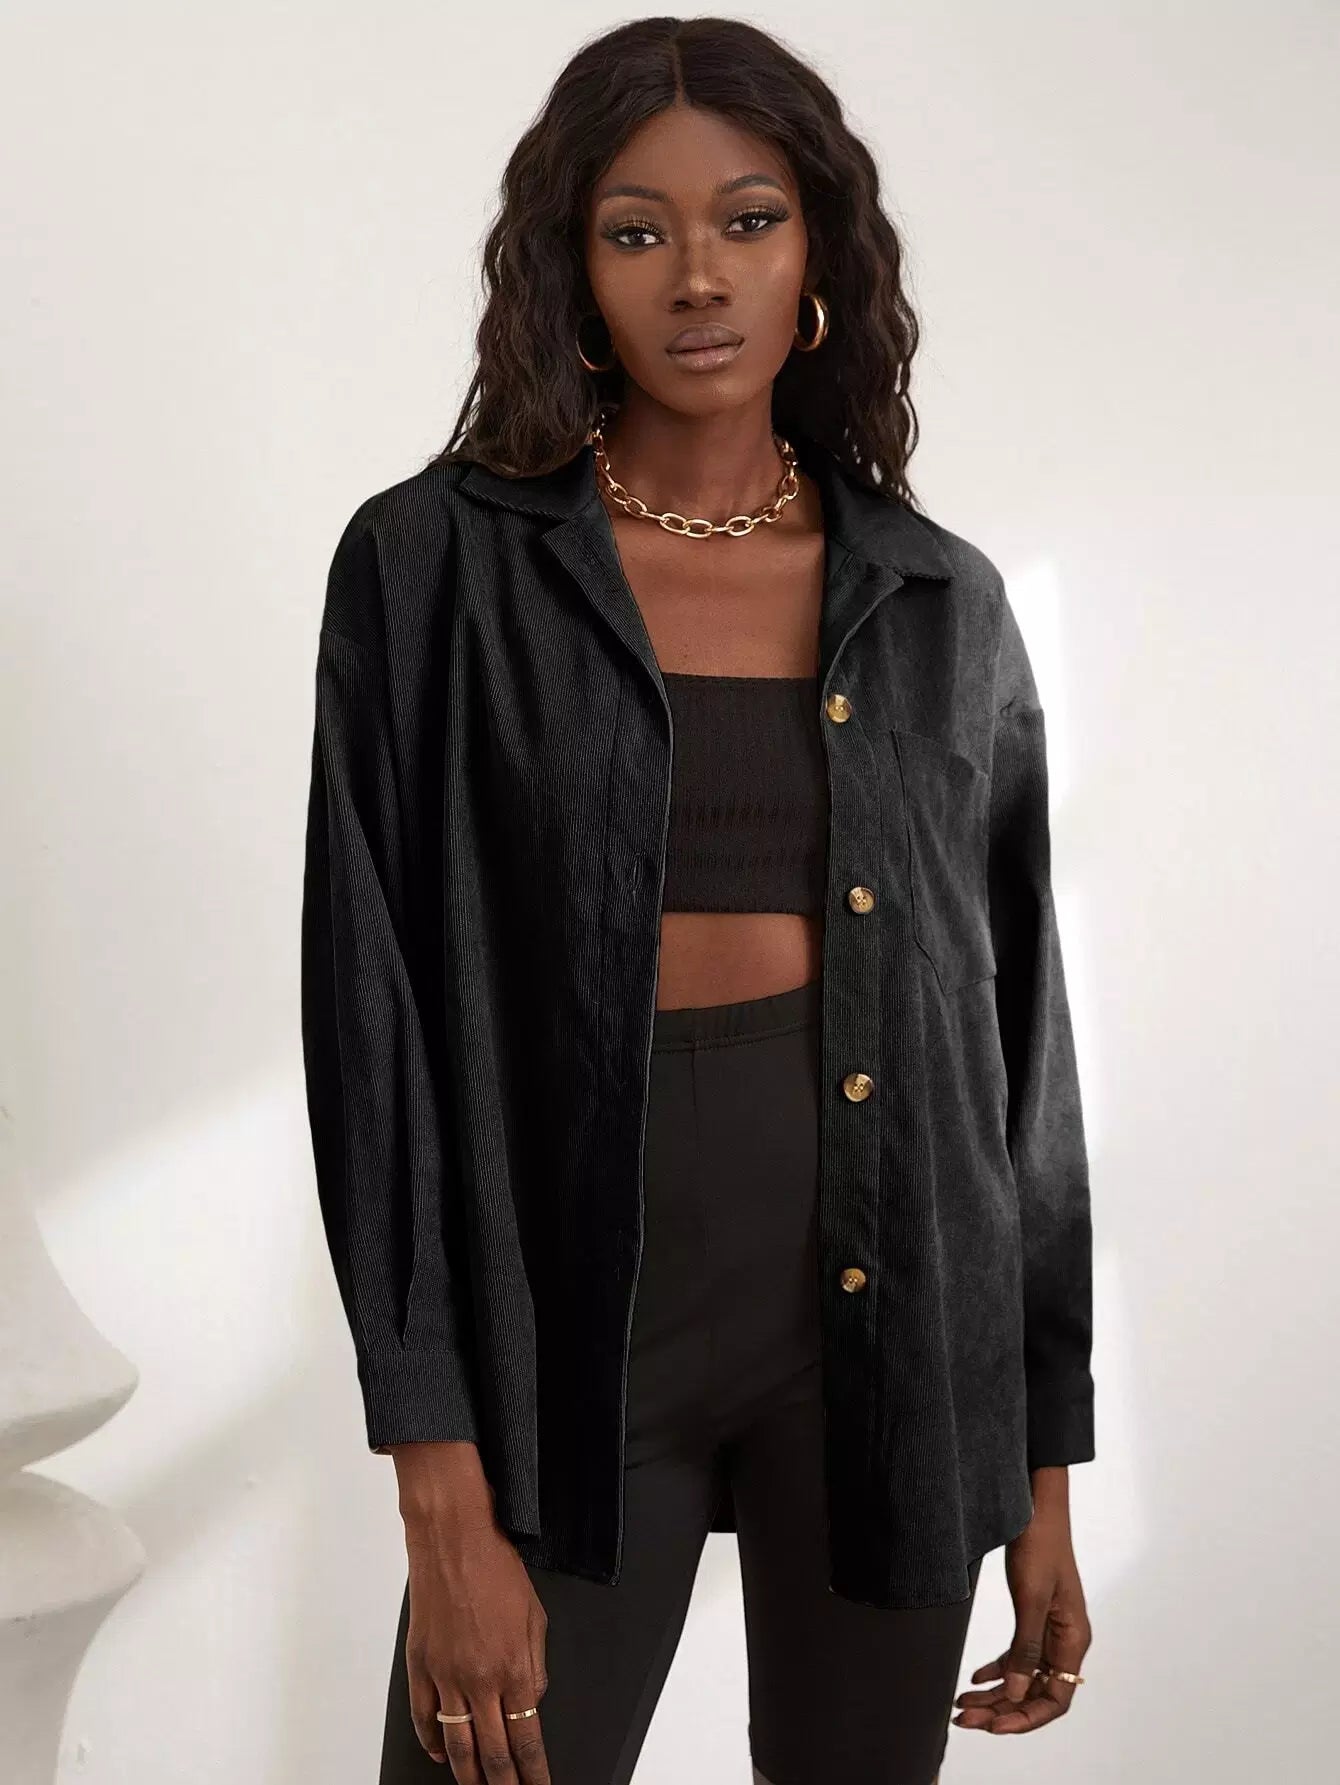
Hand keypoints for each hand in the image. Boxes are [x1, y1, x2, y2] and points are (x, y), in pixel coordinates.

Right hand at [391, 1443, 551, 1780]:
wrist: (453, 1536)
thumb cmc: (496, 1565)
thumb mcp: (535, 1616)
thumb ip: (535, 1666)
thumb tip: (530, 1701)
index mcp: (514, 1668)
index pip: (527, 1741)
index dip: (533, 1773)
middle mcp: (479, 1679)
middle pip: (492, 1754)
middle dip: (503, 1783)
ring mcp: (445, 1676)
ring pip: (457, 1745)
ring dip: (469, 1775)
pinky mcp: (420, 1665)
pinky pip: (424, 1718)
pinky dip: (433, 1742)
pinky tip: (441, 1753)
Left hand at [951, 1470, 1090, 1735]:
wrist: (1034, 1505)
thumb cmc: (1040, 1545)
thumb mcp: (1031, 1598)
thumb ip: (1025, 1649)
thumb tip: (1014, 1695)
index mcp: (1073, 1640)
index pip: (1055, 1700)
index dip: (1025, 1719)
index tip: (991, 1726)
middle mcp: (1065, 1641)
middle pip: (1035, 1693)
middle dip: (1000, 1710)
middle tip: (962, 1718)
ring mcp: (1049, 1629)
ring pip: (1023, 1677)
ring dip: (995, 1694)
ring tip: (961, 1705)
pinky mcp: (1034, 1615)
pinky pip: (1017, 1655)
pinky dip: (996, 1669)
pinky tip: (975, 1677)